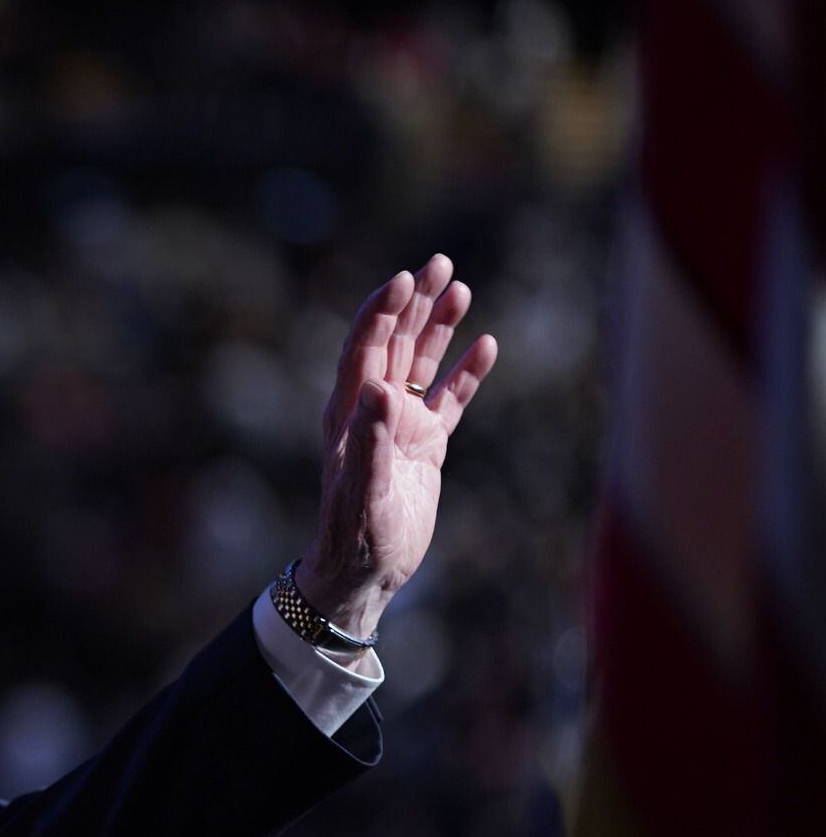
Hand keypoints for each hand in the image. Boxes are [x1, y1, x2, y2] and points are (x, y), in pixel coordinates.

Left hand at [296, 254, 496, 637]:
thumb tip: (380, 390)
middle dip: (415, 303)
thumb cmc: (355, 537)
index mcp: (349, 413)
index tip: (406, 278)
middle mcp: (373, 411)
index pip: (365, 347)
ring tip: (461, 287)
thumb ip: (370, 440)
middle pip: (395, 343)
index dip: (383, 311)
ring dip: (439, 327)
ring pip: (423, 365)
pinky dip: (466, 374)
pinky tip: (486, 345)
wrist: (365, 574)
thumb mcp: (362, 492)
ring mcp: (401, 427)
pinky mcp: (426, 447)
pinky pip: (449, 400)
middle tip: (440, 262)